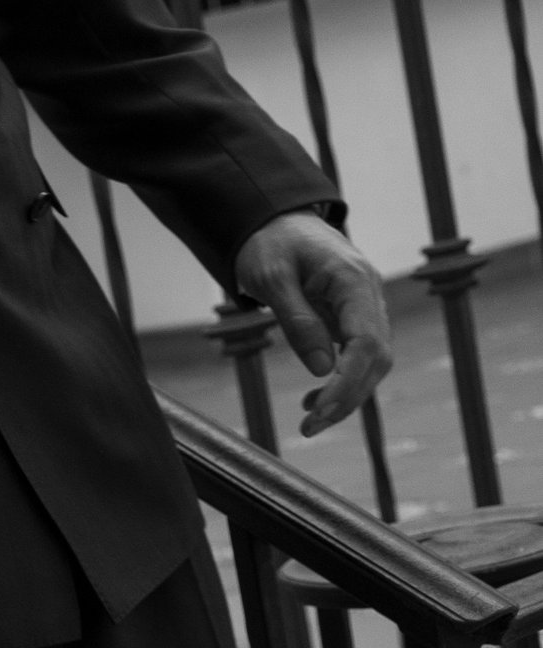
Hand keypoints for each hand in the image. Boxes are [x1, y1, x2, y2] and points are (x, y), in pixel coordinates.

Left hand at [232, 208, 392, 436]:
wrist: (275, 220)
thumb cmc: (269, 243)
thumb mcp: (271, 278)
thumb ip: (296, 320)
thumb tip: (321, 369)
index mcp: (354, 280)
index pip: (367, 343)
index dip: (348, 383)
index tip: (319, 411)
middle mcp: (370, 294)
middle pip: (377, 358)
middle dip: (348, 397)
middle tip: (310, 427)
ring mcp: (366, 306)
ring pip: (373, 361)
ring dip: (346, 394)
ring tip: (309, 419)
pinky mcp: (354, 316)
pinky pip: (358, 354)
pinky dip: (341, 380)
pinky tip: (316, 399)